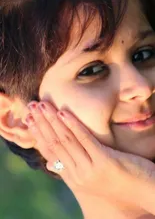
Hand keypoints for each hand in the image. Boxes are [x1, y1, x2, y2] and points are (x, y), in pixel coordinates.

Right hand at [26, 101, 154, 213]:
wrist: (144, 192)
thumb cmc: (118, 180)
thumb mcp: (90, 175)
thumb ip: (70, 167)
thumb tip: (48, 163)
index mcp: (73, 177)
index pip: (50, 152)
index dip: (37, 134)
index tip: (28, 119)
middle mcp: (78, 175)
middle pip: (54, 144)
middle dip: (41, 123)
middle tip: (32, 106)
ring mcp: (90, 170)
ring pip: (66, 141)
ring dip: (52, 120)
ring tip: (42, 105)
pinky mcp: (104, 163)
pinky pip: (85, 140)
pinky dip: (73, 125)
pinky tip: (63, 112)